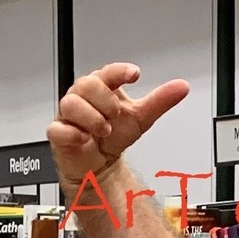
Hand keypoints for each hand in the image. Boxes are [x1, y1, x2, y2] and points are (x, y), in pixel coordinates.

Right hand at [47, 63, 189, 183]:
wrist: (100, 165)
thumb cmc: (115, 137)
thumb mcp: (141, 117)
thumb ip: (160, 101)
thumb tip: (181, 87)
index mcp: (101, 88)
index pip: (107, 72)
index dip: (119, 71)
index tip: (134, 74)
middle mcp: (83, 98)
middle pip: (86, 84)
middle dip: (105, 100)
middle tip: (115, 115)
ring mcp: (69, 116)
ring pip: (70, 104)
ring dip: (91, 118)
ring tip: (104, 130)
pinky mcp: (60, 134)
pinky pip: (57, 129)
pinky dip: (72, 133)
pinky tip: (84, 138)